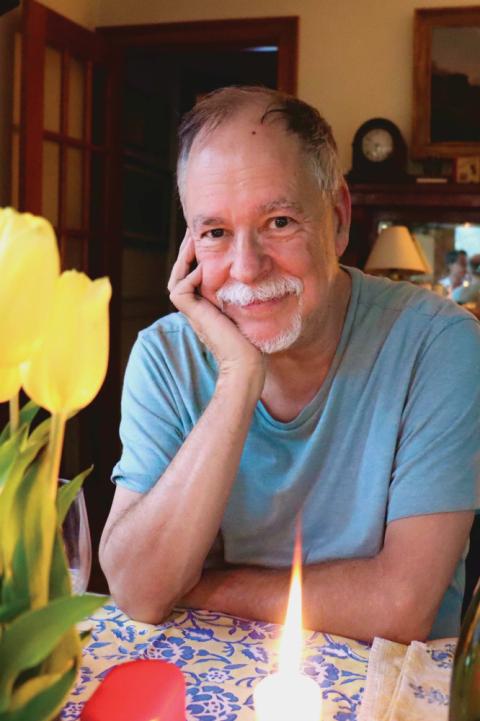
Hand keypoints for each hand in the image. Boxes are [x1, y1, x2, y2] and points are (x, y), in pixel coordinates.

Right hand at [168, 232, 264, 384]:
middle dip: (188, 251)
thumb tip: (256, 269)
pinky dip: (191, 276)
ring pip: (177, 278)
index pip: (194, 276)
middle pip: (181, 274)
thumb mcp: (248, 308)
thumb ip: (244, 292)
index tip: (210, 237)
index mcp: (207, 307)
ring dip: (185, 257)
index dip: (197, 257)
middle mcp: (197, 309)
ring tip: (195, 238)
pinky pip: (180, 289)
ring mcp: (193, 313)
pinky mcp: (194, 315)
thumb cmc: (254, 340)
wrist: (247, 362)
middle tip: (196, 230)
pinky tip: (205, 269)